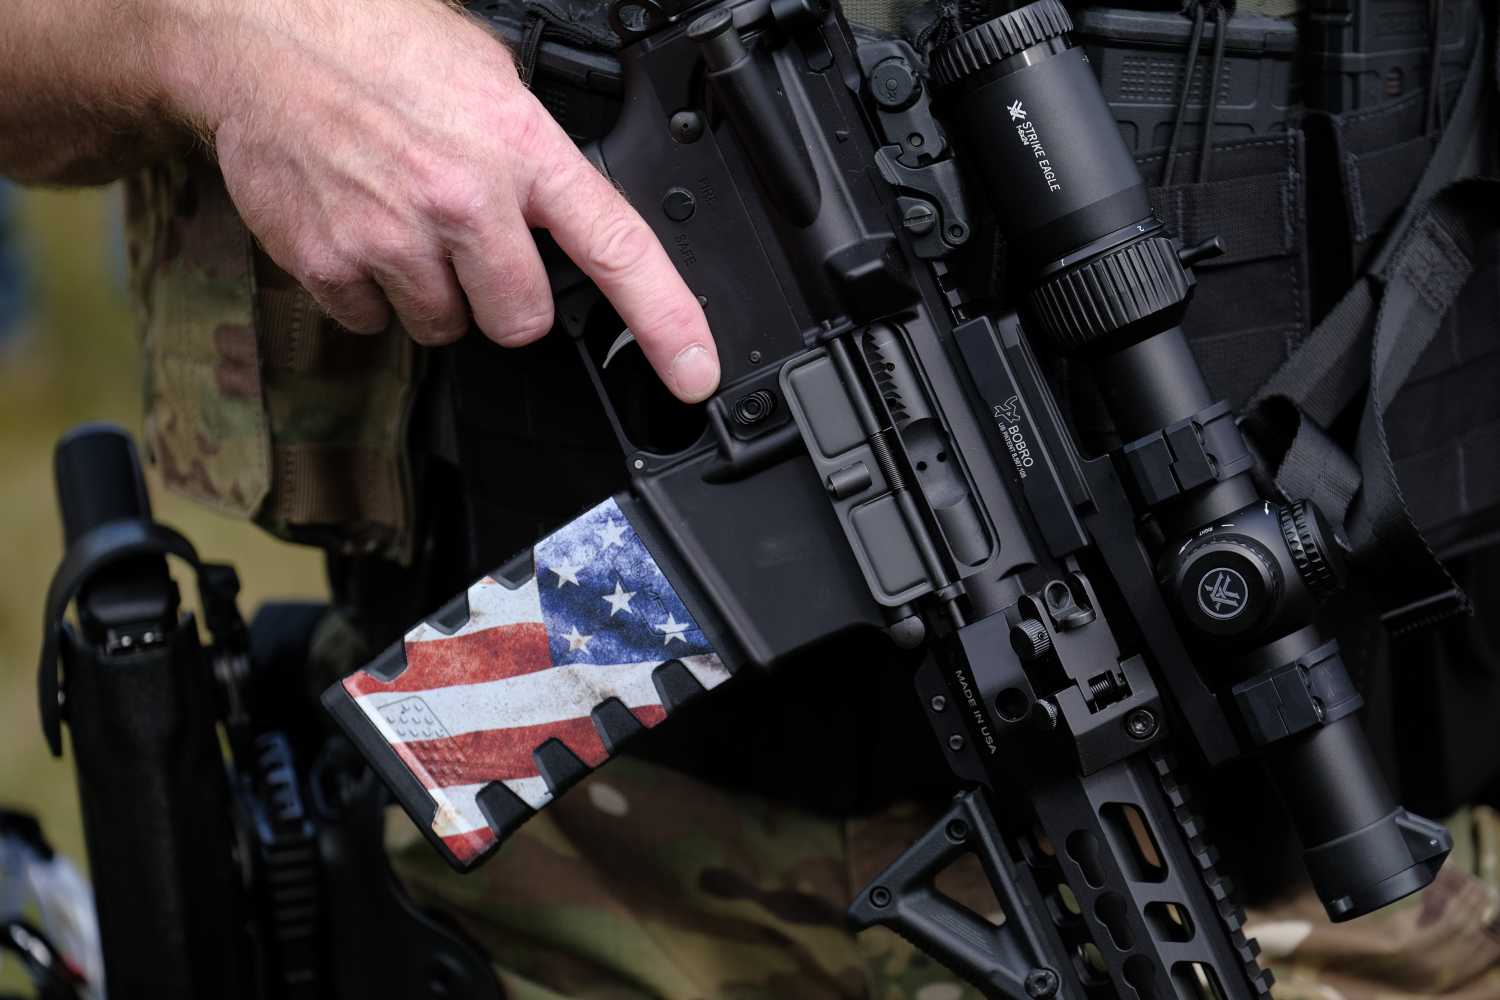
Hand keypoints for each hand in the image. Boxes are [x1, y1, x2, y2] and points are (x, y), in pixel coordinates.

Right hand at [161, 0, 719, 401]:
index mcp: (521, 148)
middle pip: (520, 321)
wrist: (264, 34)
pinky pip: (373, 322)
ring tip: (405, 222)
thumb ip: (535, 156)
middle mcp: (466, 199)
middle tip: (472, 246)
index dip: (667, 321)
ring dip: (434, 294)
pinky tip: (360, 229)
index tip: (695, 372)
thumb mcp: (490, 80)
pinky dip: (369, 291)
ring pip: (445, 327)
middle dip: (503, 300)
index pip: (618, 249)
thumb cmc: (380, 44)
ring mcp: (395, 236)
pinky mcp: (331, 263)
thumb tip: (565, 215)